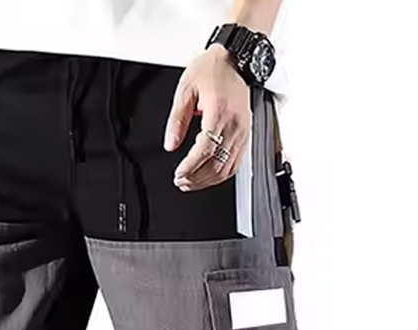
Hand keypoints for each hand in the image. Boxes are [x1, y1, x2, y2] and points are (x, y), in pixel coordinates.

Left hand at [164, 45, 251, 191]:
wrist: (236, 59)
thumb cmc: (213, 69)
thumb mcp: (186, 90)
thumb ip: (176, 119)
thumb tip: (170, 144)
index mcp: (219, 112)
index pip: (205, 151)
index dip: (190, 168)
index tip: (178, 174)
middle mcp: (234, 125)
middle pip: (216, 165)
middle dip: (196, 179)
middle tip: (180, 181)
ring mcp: (243, 132)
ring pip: (227, 169)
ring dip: (207, 181)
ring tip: (190, 182)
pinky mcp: (246, 135)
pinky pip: (236, 163)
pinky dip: (221, 175)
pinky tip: (208, 176)